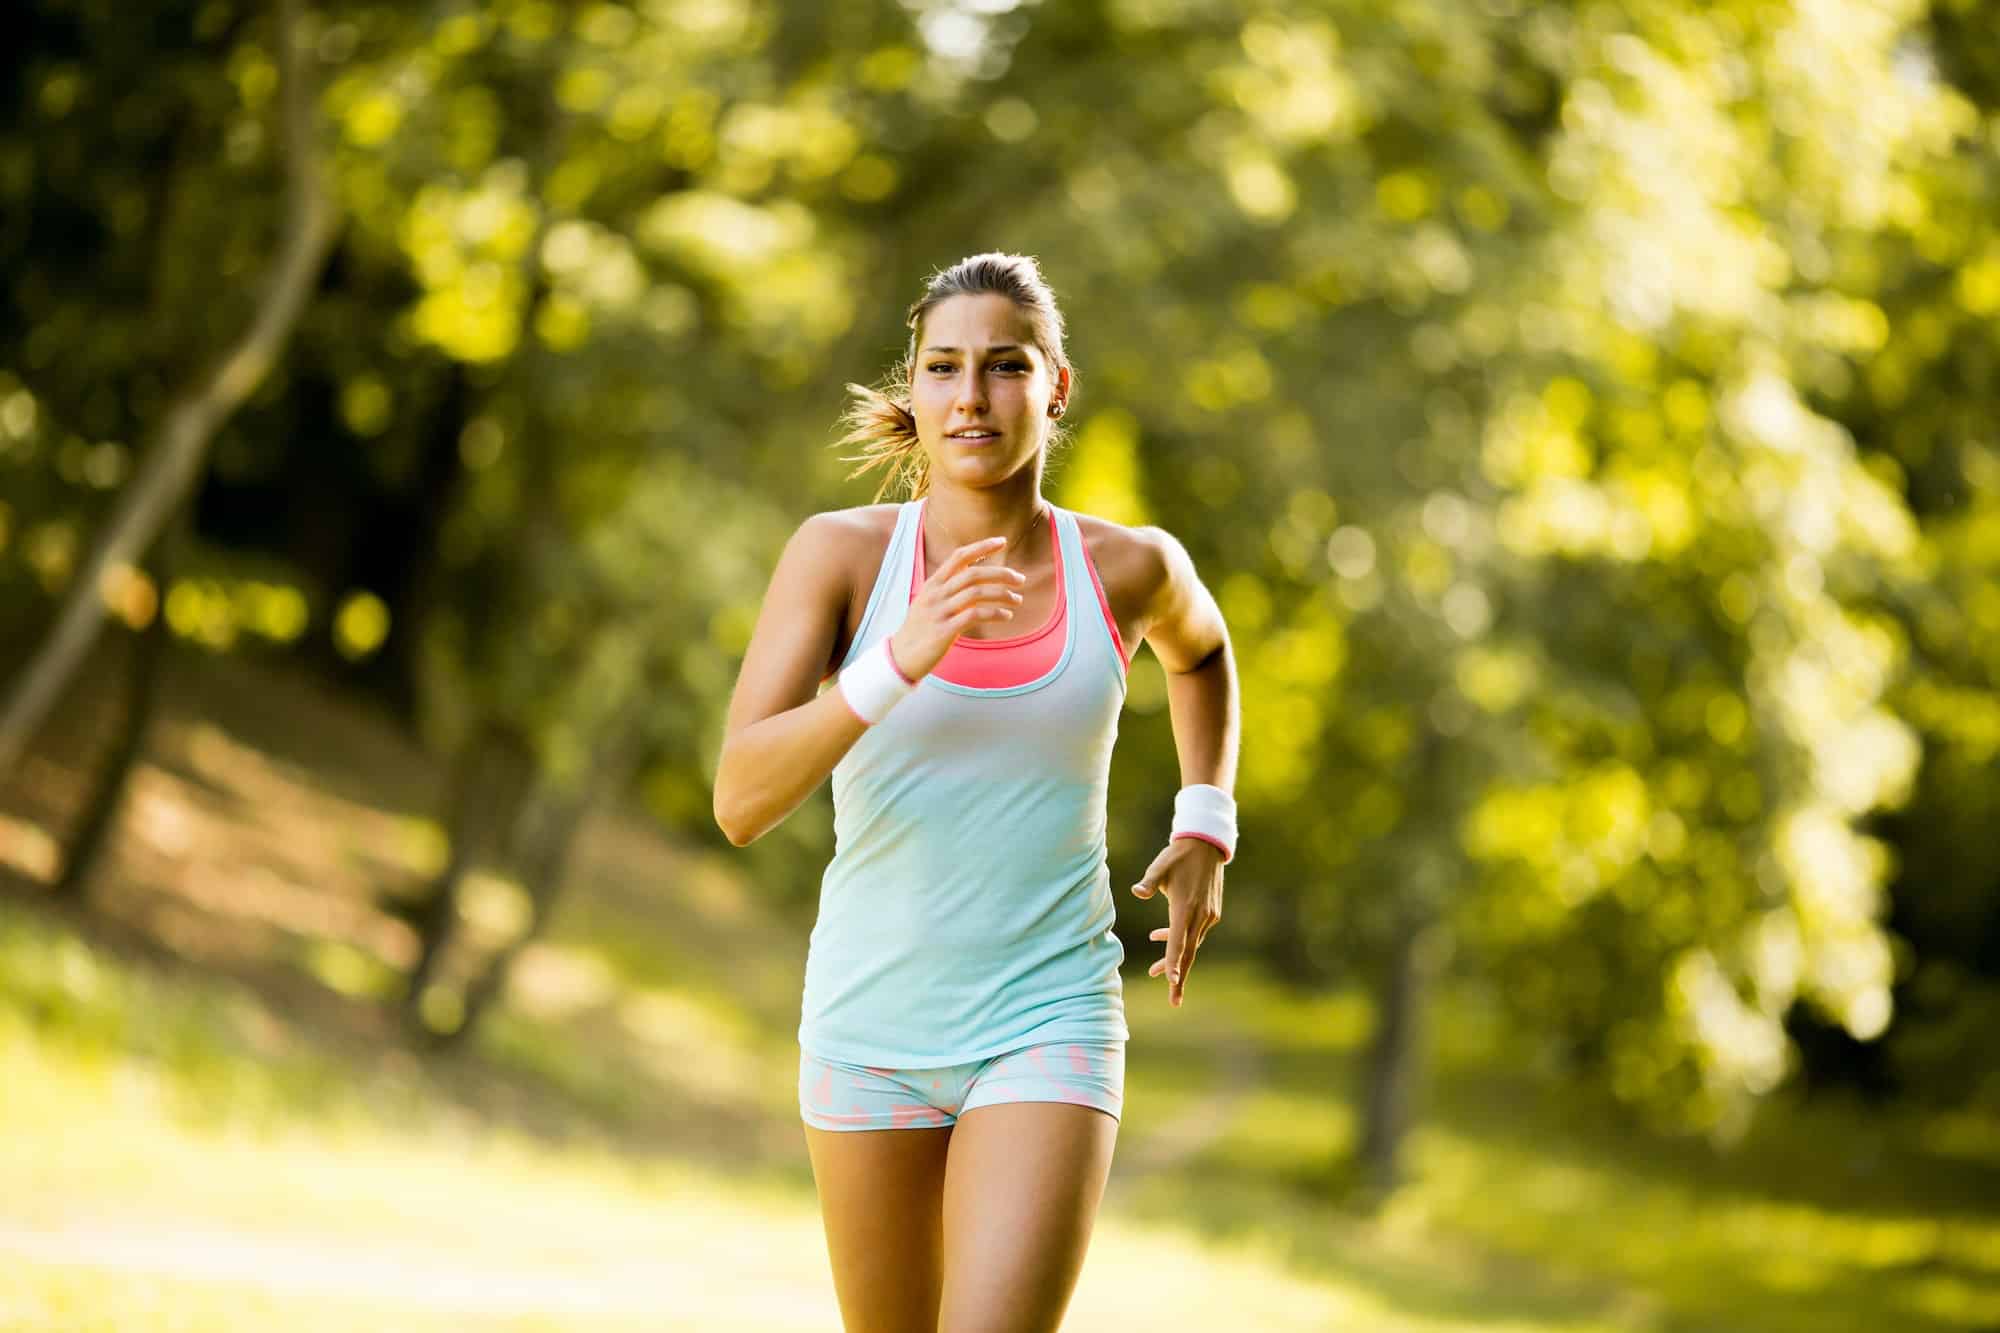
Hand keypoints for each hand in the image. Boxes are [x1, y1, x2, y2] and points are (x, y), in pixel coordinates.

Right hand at [889, 535, 1027, 679]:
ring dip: (1002, 595)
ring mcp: (939, 612)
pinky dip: (995, 613)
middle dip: (1001, 573)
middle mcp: (936, 594)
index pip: (959, 556)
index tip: (1002, 541)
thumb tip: (973, 575)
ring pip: (976, 593)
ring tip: (1017, 600)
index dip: (981, 546)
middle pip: (973, 574)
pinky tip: (1006, 616)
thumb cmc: (920, 629)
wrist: (901, 656)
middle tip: (1020, 579)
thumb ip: (948, 588)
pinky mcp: (944, 631)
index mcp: (933, 584)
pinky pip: (974, 616)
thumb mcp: (929, 602)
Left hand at [1131, 836, 1224, 1007]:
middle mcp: (1200, 916)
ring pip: (1191, 945)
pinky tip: (1159, 937)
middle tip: (1173, 1001)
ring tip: (1153, 971)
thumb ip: (1149, 882)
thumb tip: (1136, 892)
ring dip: (1175, 958)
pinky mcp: (1211, 912)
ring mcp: (1208, 916)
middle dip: (1178, 977)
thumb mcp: (1159, 867)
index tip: (1172, 983)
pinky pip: (1195, 934)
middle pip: (1188, 953)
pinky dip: (1181, 941)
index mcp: (1185, 908)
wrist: (1206, 845)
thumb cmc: (1177, 855)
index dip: (1173, 963)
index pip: (1178, 942)